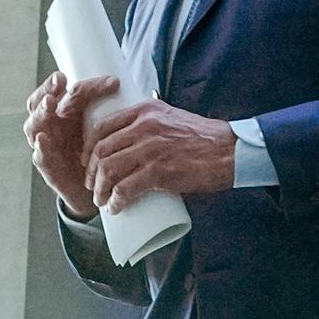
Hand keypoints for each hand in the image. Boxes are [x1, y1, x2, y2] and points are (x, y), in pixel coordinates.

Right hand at [25, 73, 117, 218]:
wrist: (96, 188)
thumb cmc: (100, 152)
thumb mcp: (106, 129)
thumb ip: (115, 112)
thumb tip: (147, 95)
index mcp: (64, 111)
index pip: (60, 89)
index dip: (73, 80)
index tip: (72, 76)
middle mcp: (51, 124)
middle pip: (42, 102)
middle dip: (49, 90)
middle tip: (60, 81)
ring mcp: (46, 145)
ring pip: (34, 125)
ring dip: (41, 113)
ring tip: (51, 104)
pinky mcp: (48, 166)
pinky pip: (40, 156)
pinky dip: (40, 147)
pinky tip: (44, 139)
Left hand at [87, 99, 239, 209]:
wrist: (230, 150)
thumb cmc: (204, 138)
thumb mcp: (171, 117)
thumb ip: (150, 123)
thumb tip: (131, 140)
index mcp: (144, 111)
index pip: (102, 127)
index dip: (89, 148)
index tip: (88, 163)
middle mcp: (144, 127)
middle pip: (102, 149)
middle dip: (92, 172)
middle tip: (93, 186)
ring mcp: (150, 149)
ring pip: (109, 169)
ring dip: (100, 189)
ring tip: (102, 200)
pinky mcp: (159, 172)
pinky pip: (126, 188)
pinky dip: (116, 201)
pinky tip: (115, 207)